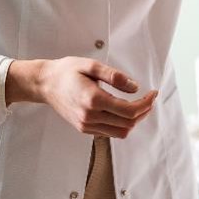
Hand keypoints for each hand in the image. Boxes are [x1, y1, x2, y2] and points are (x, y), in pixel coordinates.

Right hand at [6, 57, 157, 137]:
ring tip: (139, 105)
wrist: (45, 84)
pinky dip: (122, 124)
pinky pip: (110, 132)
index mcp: (94, 100)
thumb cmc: (66, 71)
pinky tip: (123, 110)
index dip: (146, 103)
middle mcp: (90, 117)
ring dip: (134, 120)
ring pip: (121, 132)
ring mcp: (86, 125)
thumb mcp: (91, 65)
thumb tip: (135, 88)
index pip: (129, 111)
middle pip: (128, 123)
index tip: (153, 93)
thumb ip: (115, 76)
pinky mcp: (84, 128)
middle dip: (144, 112)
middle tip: (149, 98)